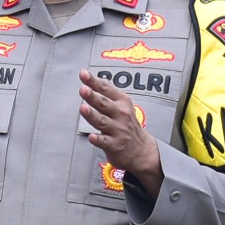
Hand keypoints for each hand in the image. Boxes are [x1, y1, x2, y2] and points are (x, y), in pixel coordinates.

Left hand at [78, 71, 162, 197]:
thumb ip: (108, 93)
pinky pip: (105, 142)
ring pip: (102, 121)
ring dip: (92, 115)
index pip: (106, 89)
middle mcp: (121, 114)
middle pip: (104, 104)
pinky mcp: (115, 145)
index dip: (94, 81)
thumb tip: (92, 79)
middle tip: (83, 89)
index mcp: (122, 102)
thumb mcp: (123, 105)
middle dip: (93, 96)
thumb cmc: (127, 125)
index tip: (83, 74)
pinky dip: (98, 139)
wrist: (142, 150)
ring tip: (83, 108)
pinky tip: (92, 137)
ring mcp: (118, 130)